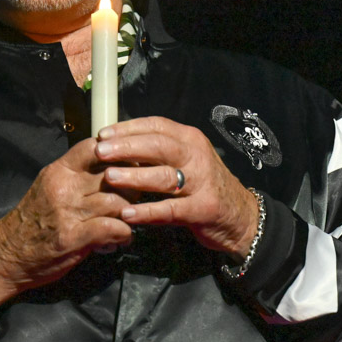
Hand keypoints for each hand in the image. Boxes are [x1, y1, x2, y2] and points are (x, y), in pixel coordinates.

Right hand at [0, 137, 133, 313]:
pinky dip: (124, 235)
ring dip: (130, 214)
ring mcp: (68, 212)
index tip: (129, 165)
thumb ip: (76, 177)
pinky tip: (119, 240)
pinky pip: (113, 228)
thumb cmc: (31, 223)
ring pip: (118, 201)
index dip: (118, 153)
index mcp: (58, 171)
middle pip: (113, 174)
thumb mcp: (49, 188)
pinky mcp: (73, 237)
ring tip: (127, 223)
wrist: (6, 255)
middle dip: (132, 187)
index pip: (94, 147)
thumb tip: (110, 170)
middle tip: (135, 199)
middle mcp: (64, 187)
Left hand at [93, 116, 258, 261]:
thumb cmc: (204, 185)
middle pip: (159, 146)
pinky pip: (173, 209)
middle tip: (100, 152)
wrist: (240, 215)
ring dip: (135, 176)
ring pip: (165, 176)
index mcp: (190, 139)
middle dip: (127, 147)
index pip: (157, 126)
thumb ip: (159, 151)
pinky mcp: (204, 208)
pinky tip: (128, 214)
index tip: (103, 134)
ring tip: (109, 178)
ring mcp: (203, 182)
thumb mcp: (187, 159)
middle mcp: (197, 156)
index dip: (128, 128)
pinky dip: (149, 211)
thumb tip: (116, 145)